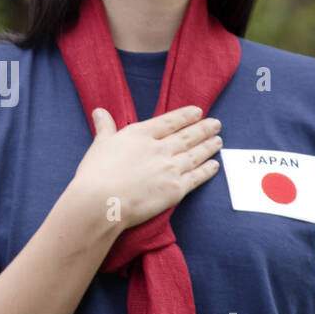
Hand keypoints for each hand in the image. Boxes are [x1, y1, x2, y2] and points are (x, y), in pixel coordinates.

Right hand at [70, 105, 222, 228]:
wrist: (102, 202)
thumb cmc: (96, 174)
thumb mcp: (99, 145)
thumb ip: (105, 127)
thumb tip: (100, 111)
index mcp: (141, 134)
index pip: (169, 121)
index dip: (185, 116)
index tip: (198, 111)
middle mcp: (160, 148)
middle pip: (188, 136)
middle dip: (204, 129)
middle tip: (217, 124)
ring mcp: (170, 168)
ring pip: (195, 154)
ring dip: (209, 147)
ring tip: (218, 141)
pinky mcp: (176, 189)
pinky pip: (197, 177)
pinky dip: (207, 170)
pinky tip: (214, 165)